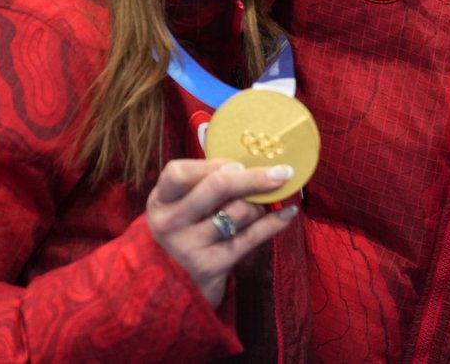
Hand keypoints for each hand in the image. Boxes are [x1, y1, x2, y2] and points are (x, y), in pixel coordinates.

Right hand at [145, 159, 299, 305]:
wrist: (172, 288)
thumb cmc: (183, 233)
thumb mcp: (179, 206)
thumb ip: (203, 183)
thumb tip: (251, 161)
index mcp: (161, 201)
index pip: (179, 173)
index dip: (212, 164)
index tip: (238, 163)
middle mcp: (170, 222)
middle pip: (217, 187)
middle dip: (254, 177)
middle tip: (282, 172)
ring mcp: (188, 246)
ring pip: (239, 211)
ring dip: (261, 205)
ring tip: (265, 204)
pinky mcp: (210, 266)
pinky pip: (251, 237)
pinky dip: (275, 222)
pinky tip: (289, 213)